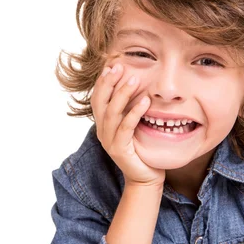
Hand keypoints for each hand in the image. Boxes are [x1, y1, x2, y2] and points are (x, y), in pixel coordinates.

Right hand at [91, 63, 165, 187]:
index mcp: (103, 124)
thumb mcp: (133, 126)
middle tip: (120, 67)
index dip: (103, 81)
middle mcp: (102, 131)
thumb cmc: (142, 150)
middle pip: (100, 102)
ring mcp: (108, 141)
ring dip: (122, 94)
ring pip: (111, 112)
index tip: (112, 65)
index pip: (98, 98)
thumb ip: (129, 109)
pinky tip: (144, 101)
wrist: (145, 178)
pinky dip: (134, 112)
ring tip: (134, 79)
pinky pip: (125, 127)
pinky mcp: (119, 149)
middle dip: (109, 83)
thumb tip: (137, 85)